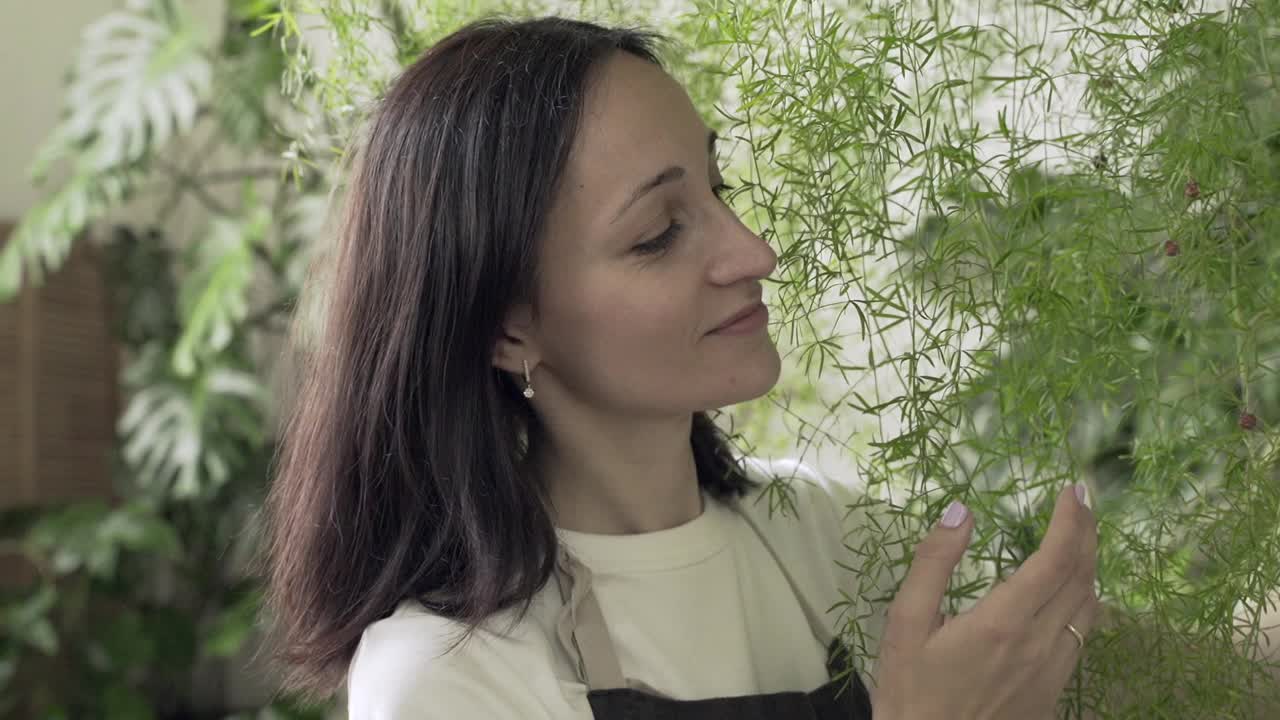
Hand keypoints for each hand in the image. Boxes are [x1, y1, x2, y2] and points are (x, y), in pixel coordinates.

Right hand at [872, 484, 1100, 719]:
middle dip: (1087, 534)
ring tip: (1079, 542)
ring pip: (1090, 609)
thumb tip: (961, 511)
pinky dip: (1083, 603)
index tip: (1073, 491)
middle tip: (1081, 503)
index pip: (1056, 559)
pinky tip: (1068, 596)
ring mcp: (1052, 672)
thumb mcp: (905, 624)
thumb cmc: (910, 690)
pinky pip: (1081, 638)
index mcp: (1003, 622)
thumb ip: (933, 564)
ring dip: (1089, 569)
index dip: (1071, 520)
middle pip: (1082, 579)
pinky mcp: (1053, 692)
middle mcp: (1039, 644)